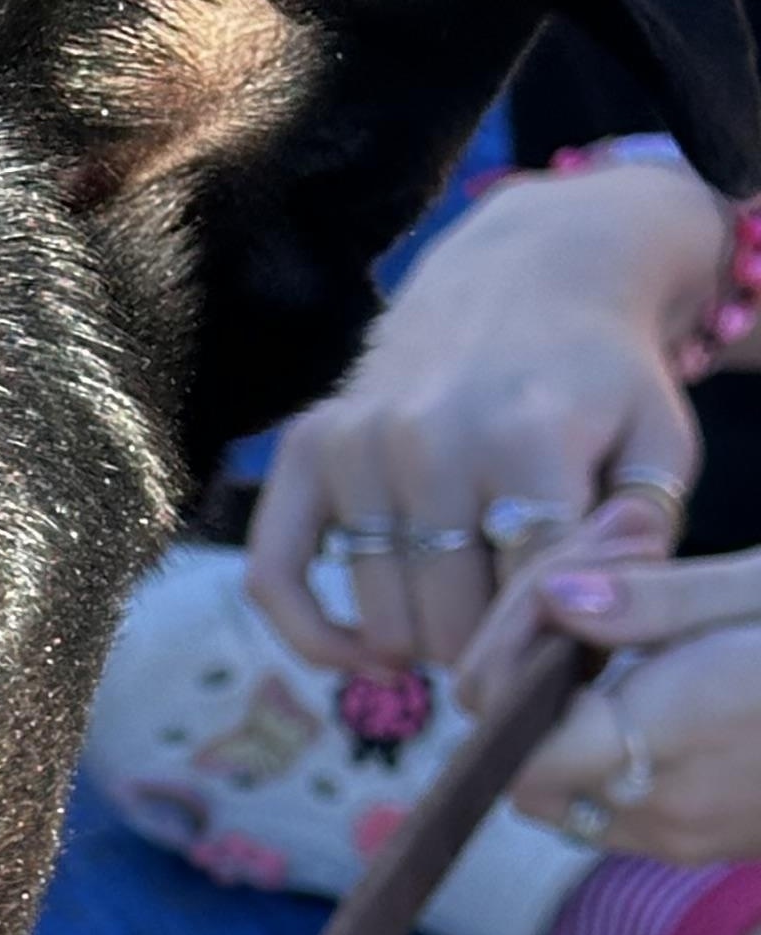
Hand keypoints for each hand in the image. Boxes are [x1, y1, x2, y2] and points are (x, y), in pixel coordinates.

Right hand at [244, 159, 729, 672]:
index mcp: (529, 436)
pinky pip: (275, 577)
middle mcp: (428, 438)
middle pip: (451, 623)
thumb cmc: (601, 381)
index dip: (553, 647)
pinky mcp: (306, 447)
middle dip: (490, 649)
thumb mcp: (658, 446)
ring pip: (382, 619)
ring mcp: (357, 442)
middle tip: (517, 632)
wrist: (529, 274)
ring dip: (425, 642)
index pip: (529, 600)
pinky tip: (364, 657)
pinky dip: (314, 638)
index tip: (563, 660)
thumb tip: (574, 625)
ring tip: (465, 617)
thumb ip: (636, 540)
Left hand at [471, 539, 760, 866]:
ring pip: (565, 799)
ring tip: (618, 643)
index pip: (517, 750)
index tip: (557, 600)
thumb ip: (653, 604)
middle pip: (523, 780)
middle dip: (525, 698)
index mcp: (680, 735)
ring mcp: (690, 839)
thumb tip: (555, 601)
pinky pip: (618, 812)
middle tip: (579, 608)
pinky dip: (607, 758)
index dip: (511, 674)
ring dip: (563, 730)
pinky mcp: (711, 846)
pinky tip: (651, 692)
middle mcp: (669, 809)